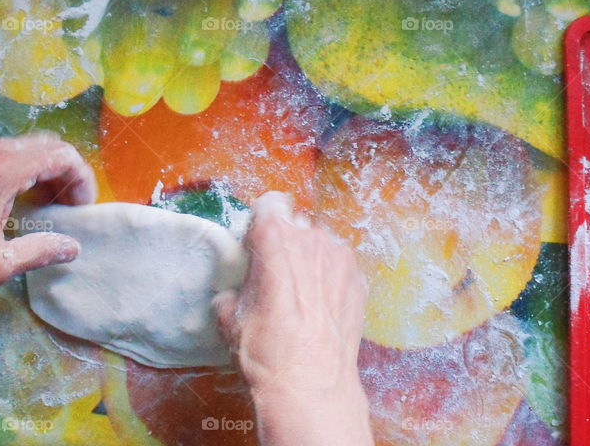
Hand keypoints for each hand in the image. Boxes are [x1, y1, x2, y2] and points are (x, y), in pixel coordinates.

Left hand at [0, 134, 96, 293]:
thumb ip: (40, 252)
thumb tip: (70, 249)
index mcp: (1, 169)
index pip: (62, 156)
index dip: (81, 179)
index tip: (80, 206)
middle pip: (41, 145)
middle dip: (60, 172)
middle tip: (62, 204)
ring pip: (13, 146)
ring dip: (32, 169)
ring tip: (30, 204)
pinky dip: (4, 167)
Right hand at [216, 192, 372, 445]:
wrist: (311, 384)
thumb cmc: (266, 350)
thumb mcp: (230, 319)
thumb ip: (231, 292)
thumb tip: (233, 294)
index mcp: (275, 239)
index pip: (270, 204)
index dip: (261, 222)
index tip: (256, 243)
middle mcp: (311, 238)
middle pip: (296, 225)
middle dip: (285, 244)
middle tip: (276, 276)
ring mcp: (340, 257)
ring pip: (321, 244)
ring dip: (310, 259)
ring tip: (301, 294)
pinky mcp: (358, 278)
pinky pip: (339, 266)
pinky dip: (330, 278)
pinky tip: (321, 306)